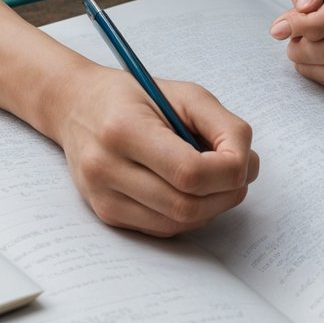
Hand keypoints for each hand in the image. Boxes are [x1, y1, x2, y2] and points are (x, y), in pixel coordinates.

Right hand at [52, 64, 257, 236]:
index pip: (190, 172)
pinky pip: (164, 228)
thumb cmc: (132, 96)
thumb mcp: (184, 93)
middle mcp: (106, 168)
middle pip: (187, 206)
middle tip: (237, 171)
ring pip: (179, 224)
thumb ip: (223, 126)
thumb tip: (248, 166)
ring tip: (213, 177)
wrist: (75, 106)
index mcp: (123, 129)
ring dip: (211, 206)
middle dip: (226, 193)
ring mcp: (103, 197)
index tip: (242, 156)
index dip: (229, 170)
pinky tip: (188, 188)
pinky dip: (188, 213)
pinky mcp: (107, 214)